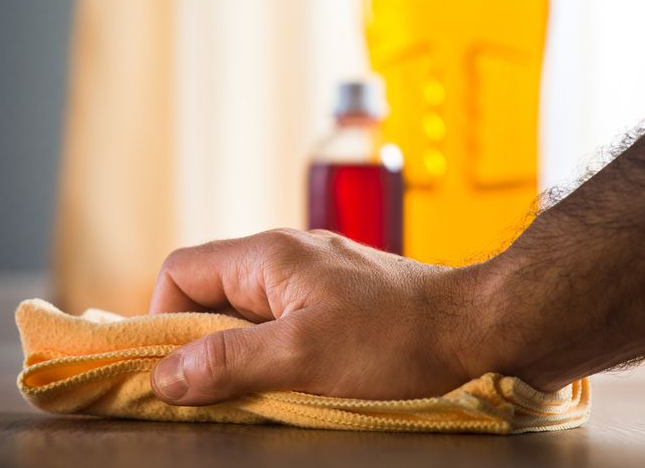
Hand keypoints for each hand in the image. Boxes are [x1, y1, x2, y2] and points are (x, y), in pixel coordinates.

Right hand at [149, 228, 480, 404]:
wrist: (480, 328)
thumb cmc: (397, 338)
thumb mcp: (303, 356)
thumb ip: (228, 361)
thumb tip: (164, 375)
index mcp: (266, 256)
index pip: (180, 271)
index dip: (165, 319)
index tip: (180, 369)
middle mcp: (282, 256)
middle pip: (209, 292)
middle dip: (203, 342)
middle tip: (218, 388)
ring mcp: (311, 275)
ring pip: (245, 310)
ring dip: (240, 351)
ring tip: (262, 388)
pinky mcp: (335, 297)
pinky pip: (280, 320)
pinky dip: (272, 350)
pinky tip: (295, 378)